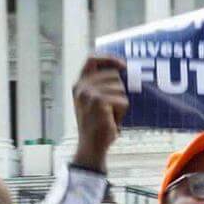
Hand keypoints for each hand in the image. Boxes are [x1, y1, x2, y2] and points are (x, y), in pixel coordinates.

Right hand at [71, 55, 128, 170]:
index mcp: (80, 83)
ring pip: (120, 89)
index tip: (123, 64)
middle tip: (111, 109)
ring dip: (121, 104)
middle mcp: (82, 86)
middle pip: (114, 76)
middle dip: (119, 92)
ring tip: (110, 115)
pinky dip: (122, 112)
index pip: (92, 59)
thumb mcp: (94, 101)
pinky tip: (112, 120)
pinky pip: (122, 101)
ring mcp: (89, 93)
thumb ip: (101, 85)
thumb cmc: (98, 124)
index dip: (109, 58)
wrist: (91, 145)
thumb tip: (123, 70)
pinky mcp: (99, 102)